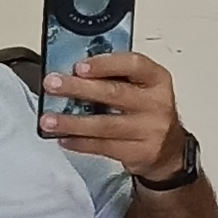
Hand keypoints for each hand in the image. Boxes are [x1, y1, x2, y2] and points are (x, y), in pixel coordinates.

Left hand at [46, 47, 191, 184]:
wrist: (169, 150)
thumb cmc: (148, 111)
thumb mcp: (142, 87)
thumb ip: (116, 77)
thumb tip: (74, 71)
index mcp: (157, 79)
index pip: (133, 65)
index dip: (105, 64)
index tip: (79, 66)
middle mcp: (157, 104)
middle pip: (114, 93)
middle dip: (78, 88)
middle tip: (53, 85)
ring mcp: (149, 130)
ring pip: (105, 125)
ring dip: (72, 122)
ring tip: (49, 120)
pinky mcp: (139, 152)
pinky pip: (103, 147)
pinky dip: (80, 142)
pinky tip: (63, 138)